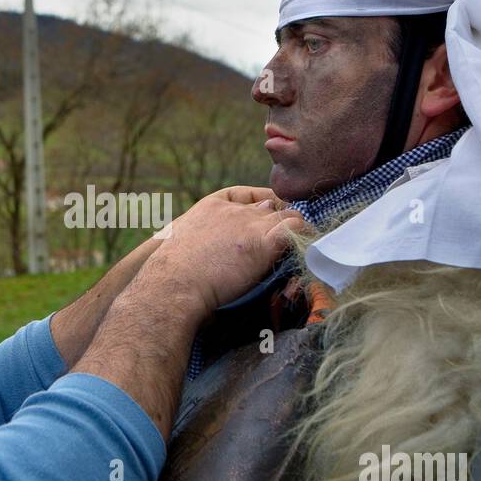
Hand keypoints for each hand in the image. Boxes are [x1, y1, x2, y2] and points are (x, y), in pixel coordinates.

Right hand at [140, 186, 306, 318]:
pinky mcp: (263, 244)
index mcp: (212, 206)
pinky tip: (308, 250)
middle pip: (272, 208)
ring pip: (289, 216)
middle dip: (281, 222)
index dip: (264, 205)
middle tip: (289, 242)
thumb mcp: (183, 243)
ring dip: (298, 231)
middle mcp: (235, 211)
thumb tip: (228, 245)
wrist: (173, 283)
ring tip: (304, 247)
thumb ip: (206, 236)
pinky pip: (297, 229)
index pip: (248, 197)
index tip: (271, 215)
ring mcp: (250, 225)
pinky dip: (306, 238)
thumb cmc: (171, 274)